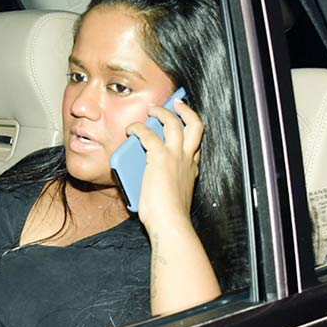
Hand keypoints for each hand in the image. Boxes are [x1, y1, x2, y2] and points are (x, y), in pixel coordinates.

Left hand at [126, 98, 202, 234]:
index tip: (185, 128)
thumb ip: (162, 187)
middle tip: (177, 103)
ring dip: (163, 112)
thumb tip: (146, 186)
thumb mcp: (170, 197)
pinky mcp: (159, 156)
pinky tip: (131, 128)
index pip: (195, 146)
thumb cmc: (168, 218)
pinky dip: (138, 128)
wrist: (170, 223)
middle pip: (196, 126)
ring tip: (152, 108)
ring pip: (174, 122)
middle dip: (186, 111)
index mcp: (191, 170)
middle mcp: (187, 160)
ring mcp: (175, 156)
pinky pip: (147, 134)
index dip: (190, 134)